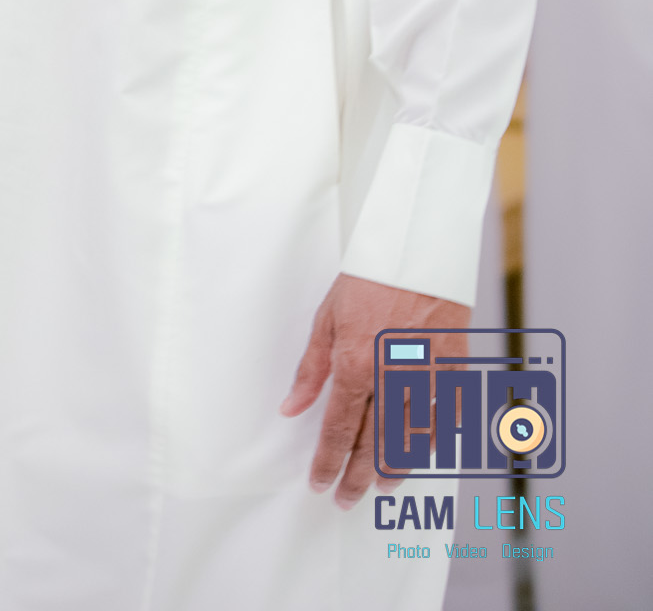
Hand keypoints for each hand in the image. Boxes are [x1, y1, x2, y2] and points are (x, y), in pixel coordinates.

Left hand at [280, 272, 467, 507]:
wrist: (416, 248)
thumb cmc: (368, 278)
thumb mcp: (327, 317)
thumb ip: (312, 368)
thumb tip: (293, 407)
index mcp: (357, 363)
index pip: (339, 428)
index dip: (329, 461)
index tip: (320, 483)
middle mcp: (393, 376)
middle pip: (374, 443)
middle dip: (357, 476)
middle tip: (346, 499)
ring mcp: (428, 375)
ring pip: (412, 439)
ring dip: (394, 467)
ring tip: (381, 485)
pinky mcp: (454, 367)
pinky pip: (445, 416)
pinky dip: (433, 440)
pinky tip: (420, 454)